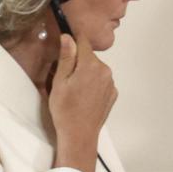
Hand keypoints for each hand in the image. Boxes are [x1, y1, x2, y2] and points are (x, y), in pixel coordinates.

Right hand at [47, 33, 116, 171]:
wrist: (80, 135)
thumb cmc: (65, 109)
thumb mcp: (59, 81)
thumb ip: (66, 57)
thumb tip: (68, 37)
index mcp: (91, 65)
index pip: (83, 42)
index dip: (72, 39)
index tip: (64, 39)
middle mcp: (106, 71)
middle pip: (89, 57)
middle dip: (77, 61)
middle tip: (63, 76)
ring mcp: (111, 84)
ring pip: (96, 69)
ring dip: (85, 73)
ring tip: (73, 89)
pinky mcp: (113, 94)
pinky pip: (101, 82)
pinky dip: (92, 84)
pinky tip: (83, 96)